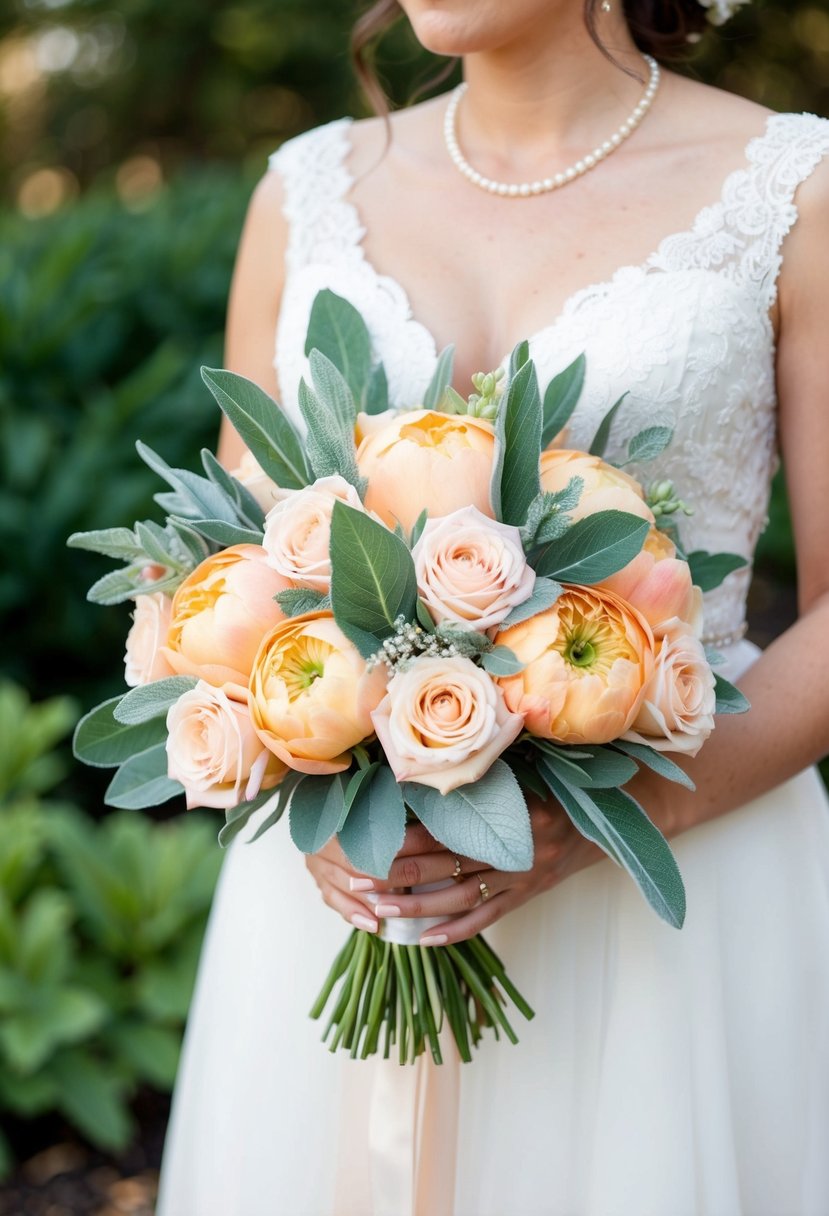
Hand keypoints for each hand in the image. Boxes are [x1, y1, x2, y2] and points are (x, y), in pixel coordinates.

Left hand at [304, 798, 603, 943]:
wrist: (611, 817)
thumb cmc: (559, 788)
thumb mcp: (525, 775)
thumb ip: (480, 781)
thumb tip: (422, 777)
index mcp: (512, 810)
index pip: (449, 826)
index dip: (407, 835)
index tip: (370, 838)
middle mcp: (516, 846)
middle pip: (447, 864)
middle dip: (399, 873)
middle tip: (358, 878)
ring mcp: (524, 874)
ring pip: (462, 897)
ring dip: (418, 906)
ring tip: (381, 911)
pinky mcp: (530, 894)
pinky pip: (489, 916)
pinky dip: (457, 930)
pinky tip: (426, 938)